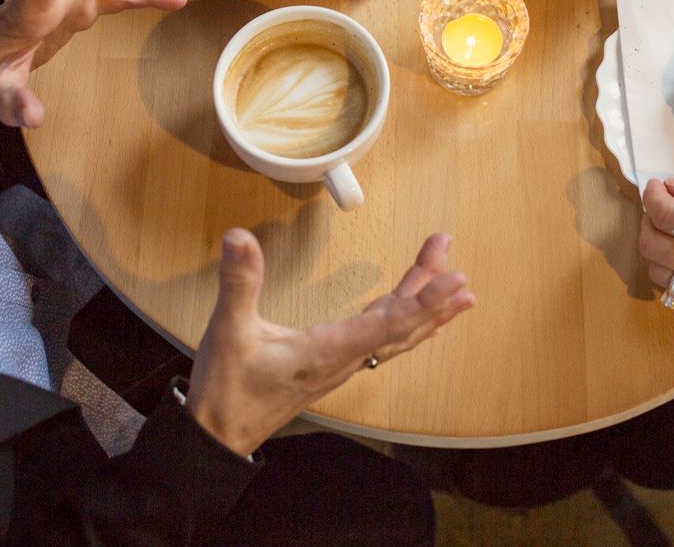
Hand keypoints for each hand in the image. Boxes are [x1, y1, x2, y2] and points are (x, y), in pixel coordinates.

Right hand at [186, 230, 475, 455]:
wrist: (218, 436)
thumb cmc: (227, 388)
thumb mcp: (229, 330)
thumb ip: (238, 282)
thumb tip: (239, 237)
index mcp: (327, 349)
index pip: (388, 323)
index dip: (424, 300)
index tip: (454, 280)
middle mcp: (343, 359)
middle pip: (401, 324)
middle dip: (430, 290)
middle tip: (450, 254)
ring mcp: (341, 365)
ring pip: (394, 334)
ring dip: (423, 306)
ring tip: (453, 282)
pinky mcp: (333, 366)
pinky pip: (382, 342)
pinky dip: (405, 323)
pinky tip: (418, 317)